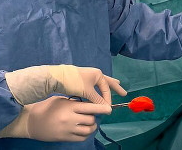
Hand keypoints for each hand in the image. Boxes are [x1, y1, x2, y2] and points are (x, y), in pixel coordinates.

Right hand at [0, 96, 111, 141]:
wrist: (31, 122)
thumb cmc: (47, 107)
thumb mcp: (61, 100)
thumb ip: (75, 102)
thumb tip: (90, 103)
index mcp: (70, 107)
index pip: (91, 107)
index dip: (102, 108)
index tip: (109, 109)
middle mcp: (70, 119)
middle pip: (91, 119)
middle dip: (94, 117)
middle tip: (92, 114)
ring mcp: (68, 130)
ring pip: (88, 130)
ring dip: (91, 126)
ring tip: (88, 122)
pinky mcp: (65, 138)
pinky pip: (82, 138)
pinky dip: (85, 134)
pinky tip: (83, 129)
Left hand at [5, 65, 126, 104]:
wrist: (57, 77)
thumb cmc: (74, 82)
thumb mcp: (87, 92)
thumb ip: (98, 100)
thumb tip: (107, 109)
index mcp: (98, 74)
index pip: (106, 89)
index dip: (108, 99)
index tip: (108, 109)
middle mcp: (94, 73)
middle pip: (107, 82)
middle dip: (115, 87)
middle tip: (123, 92)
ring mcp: (87, 76)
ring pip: (100, 83)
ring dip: (106, 87)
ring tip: (114, 87)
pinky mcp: (81, 80)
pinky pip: (93, 85)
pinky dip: (97, 89)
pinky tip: (97, 92)